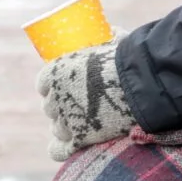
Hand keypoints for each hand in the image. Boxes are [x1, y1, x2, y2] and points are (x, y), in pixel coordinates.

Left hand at [37, 41, 134, 161]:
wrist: (139, 84)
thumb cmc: (128, 60)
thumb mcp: (115, 42)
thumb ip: (112, 37)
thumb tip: (115, 30)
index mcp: (54, 73)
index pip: (42, 84)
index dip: (52, 87)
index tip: (63, 88)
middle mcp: (55, 98)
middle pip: (50, 107)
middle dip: (61, 107)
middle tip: (78, 106)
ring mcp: (65, 120)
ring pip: (57, 128)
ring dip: (65, 127)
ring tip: (81, 125)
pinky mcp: (78, 139)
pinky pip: (58, 150)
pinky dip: (59, 149)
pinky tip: (63, 148)